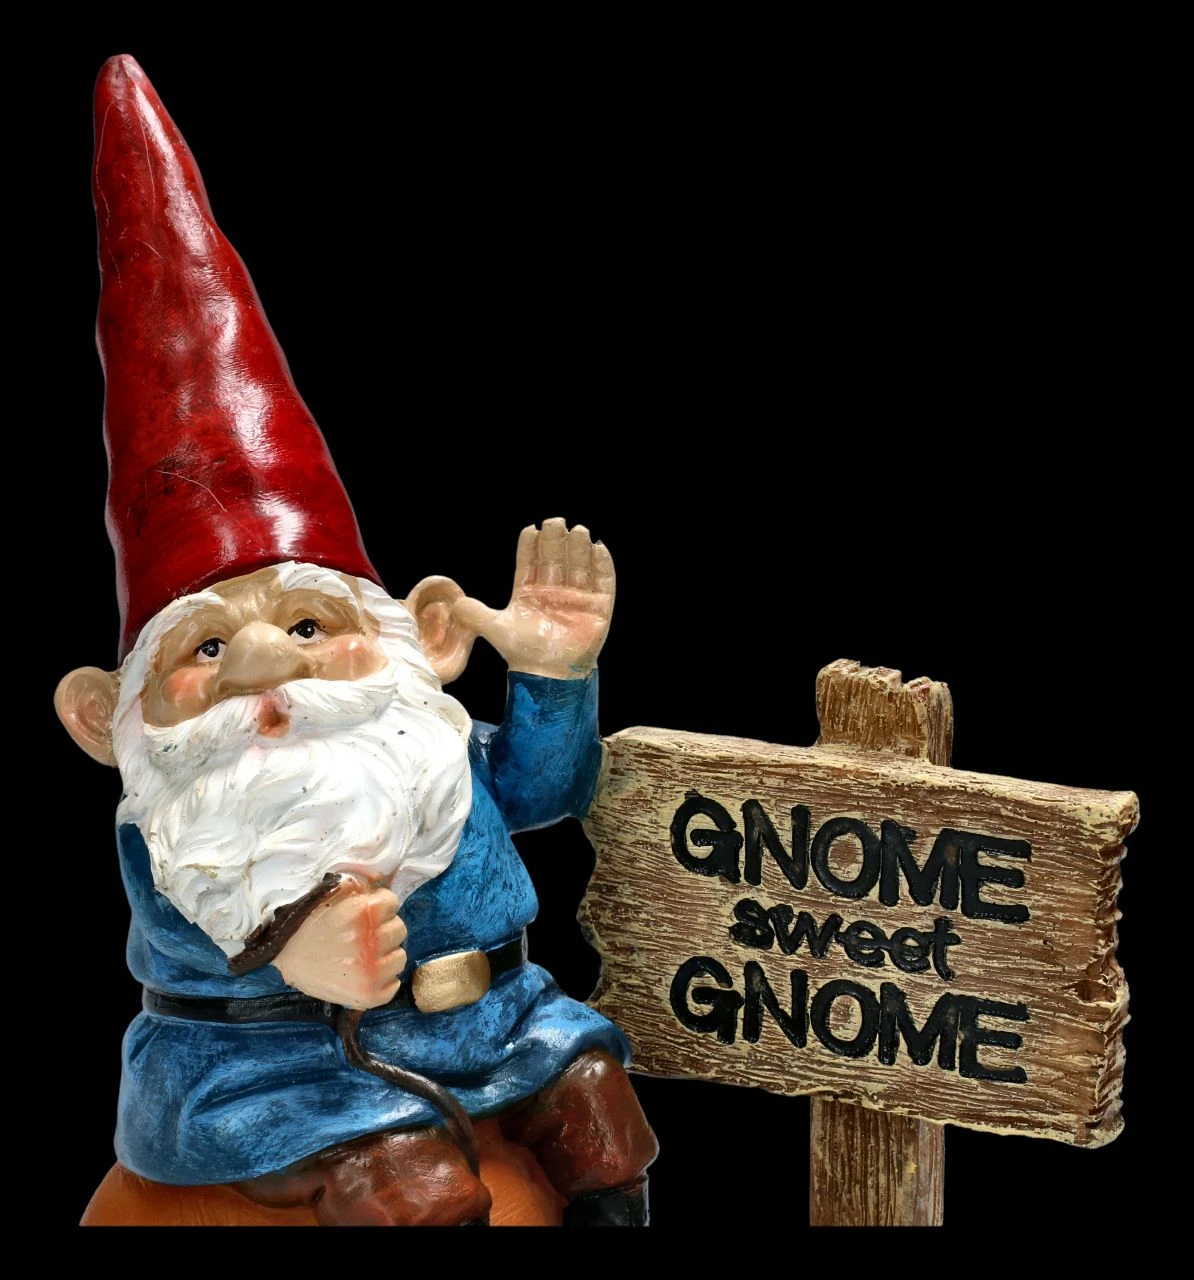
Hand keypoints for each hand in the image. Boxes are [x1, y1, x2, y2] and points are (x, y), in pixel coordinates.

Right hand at [274, 880, 406, 1009]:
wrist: (286, 955)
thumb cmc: (311, 922)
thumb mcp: (334, 893)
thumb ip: (362, 886)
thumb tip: (386, 879)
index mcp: (363, 913)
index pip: (393, 903)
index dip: (379, 906)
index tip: (366, 913)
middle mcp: (370, 941)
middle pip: (399, 929)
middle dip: (383, 929)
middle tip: (363, 934)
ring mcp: (371, 971)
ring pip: (400, 957)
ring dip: (385, 954)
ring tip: (363, 954)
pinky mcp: (369, 995)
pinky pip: (394, 985)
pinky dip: (383, 979)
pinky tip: (364, 972)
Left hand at [452, 517, 614, 678]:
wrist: (548, 675)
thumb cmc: (523, 653)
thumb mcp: (495, 629)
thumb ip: (475, 614)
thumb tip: (455, 602)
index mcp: (530, 593)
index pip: (531, 563)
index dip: (531, 546)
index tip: (531, 529)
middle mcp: (553, 592)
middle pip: (556, 559)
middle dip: (556, 540)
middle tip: (555, 521)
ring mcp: (576, 599)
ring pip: (579, 566)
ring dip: (578, 548)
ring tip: (577, 530)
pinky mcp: (597, 608)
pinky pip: (603, 582)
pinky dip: (602, 566)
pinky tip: (599, 548)